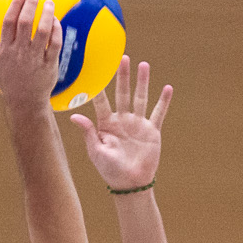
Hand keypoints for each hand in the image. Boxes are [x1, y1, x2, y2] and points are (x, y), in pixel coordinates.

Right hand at [0, 0, 61, 112]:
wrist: (24, 102)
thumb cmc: (7, 78)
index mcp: (5, 49)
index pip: (9, 21)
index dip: (16, 4)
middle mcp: (19, 53)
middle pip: (25, 23)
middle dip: (31, 5)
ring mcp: (35, 59)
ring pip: (42, 31)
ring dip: (47, 14)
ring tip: (49, 3)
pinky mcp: (49, 65)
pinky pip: (54, 44)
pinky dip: (56, 30)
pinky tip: (55, 21)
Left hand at [71, 57, 170, 188]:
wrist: (130, 184)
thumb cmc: (109, 170)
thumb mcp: (96, 152)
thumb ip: (88, 133)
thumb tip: (75, 116)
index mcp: (106, 124)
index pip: (101, 101)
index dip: (99, 86)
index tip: (96, 69)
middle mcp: (122, 120)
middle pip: (122, 93)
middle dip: (122, 76)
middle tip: (122, 58)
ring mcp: (137, 124)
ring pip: (140, 98)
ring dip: (142, 82)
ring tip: (143, 65)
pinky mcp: (152, 131)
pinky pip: (158, 113)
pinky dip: (163, 101)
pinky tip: (167, 88)